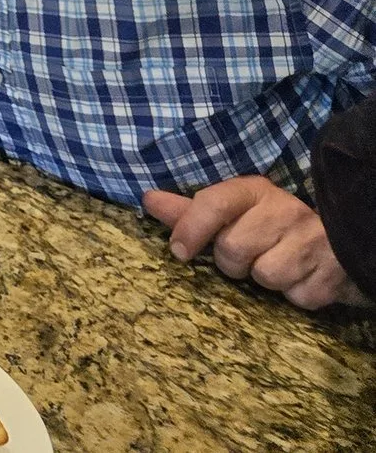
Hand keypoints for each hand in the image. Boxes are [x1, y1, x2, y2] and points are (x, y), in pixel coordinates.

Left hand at [143, 178, 364, 309]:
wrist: (339, 242)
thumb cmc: (272, 225)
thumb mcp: (235, 210)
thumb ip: (192, 210)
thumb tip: (148, 200)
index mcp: (255, 191)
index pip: (214, 203)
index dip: (191, 227)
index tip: (178, 250)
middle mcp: (285, 211)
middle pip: (233, 248)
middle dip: (231, 261)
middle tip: (247, 254)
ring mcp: (313, 243)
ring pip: (265, 276)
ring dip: (262, 279)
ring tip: (275, 263)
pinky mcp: (332, 276)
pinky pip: (295, 298)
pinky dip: (292, 295)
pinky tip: (300, 278)